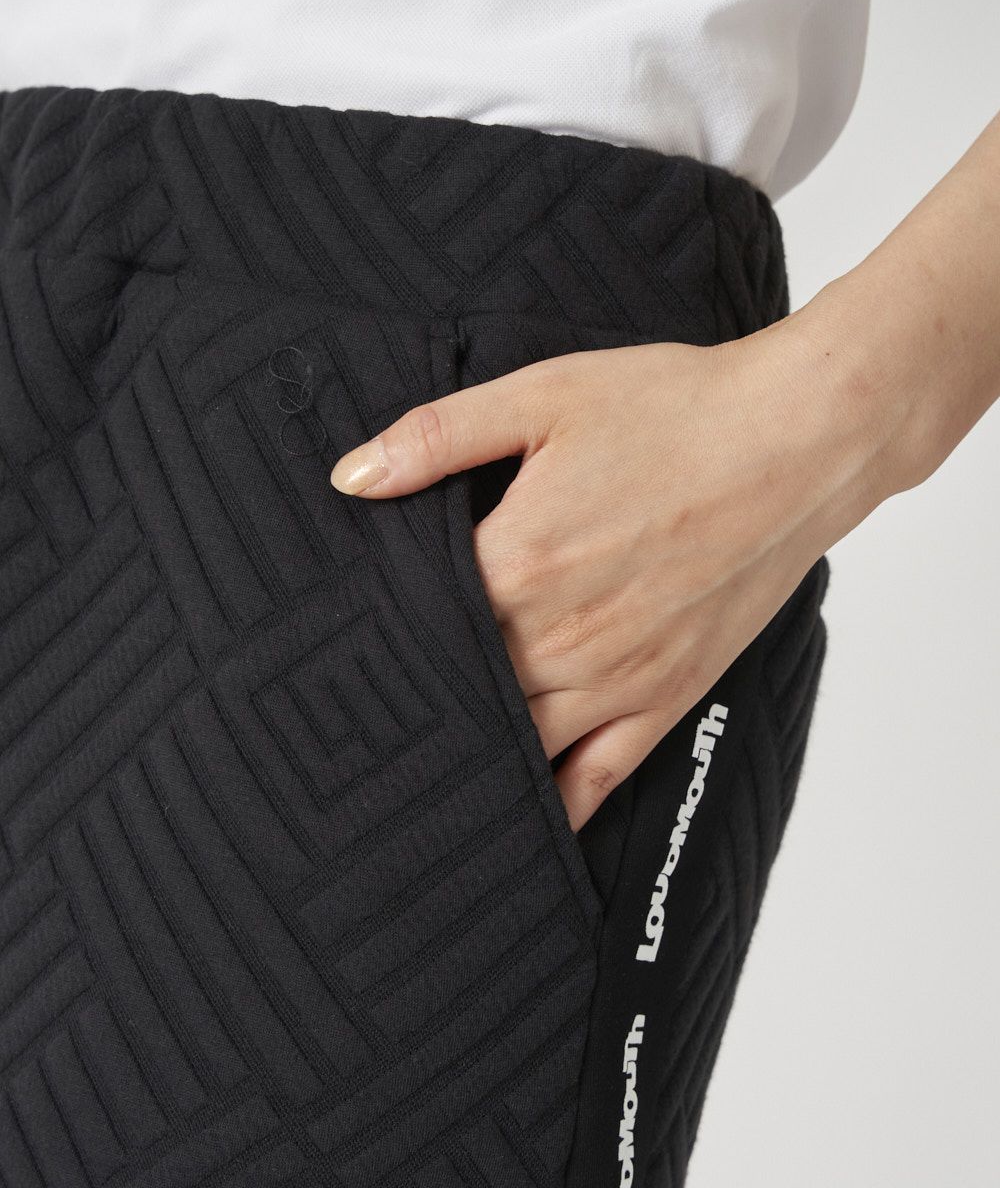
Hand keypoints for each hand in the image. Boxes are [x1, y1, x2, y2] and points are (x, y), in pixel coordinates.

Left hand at [329, 324, 908, 830]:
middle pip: (461, 691)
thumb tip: (350, 478)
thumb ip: (436, 439)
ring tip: (420, 774)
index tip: (340, 650)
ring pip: (519, 742)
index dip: (378, 635)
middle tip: (363, 719)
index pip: (417, 623)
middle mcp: (561, 637)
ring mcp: (618, 677)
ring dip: (472, 754)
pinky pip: (599, 773)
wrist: (798, 439)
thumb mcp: (543, 396)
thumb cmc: (676, 410)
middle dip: (415, 699)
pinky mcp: (667, 694)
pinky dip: (558, 803)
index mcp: (519, 563)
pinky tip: (524, 818)